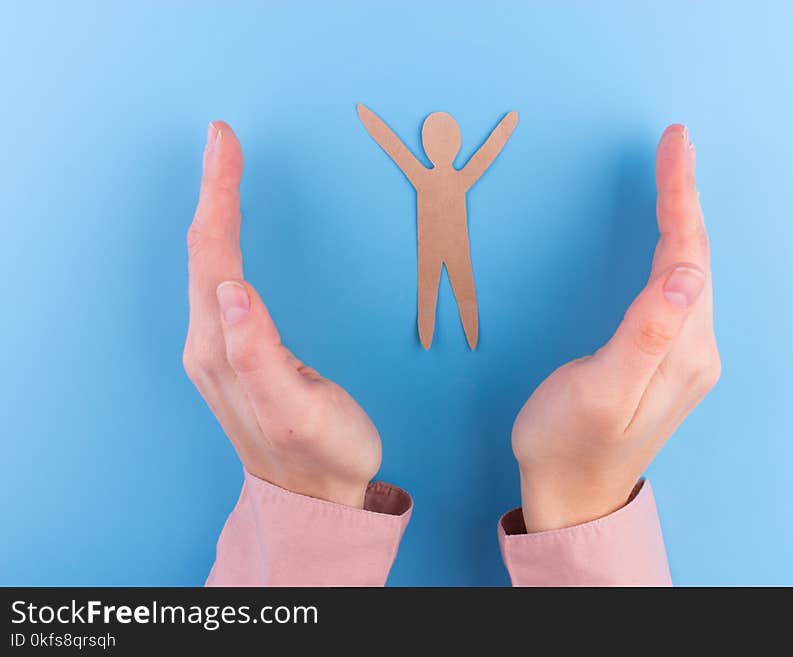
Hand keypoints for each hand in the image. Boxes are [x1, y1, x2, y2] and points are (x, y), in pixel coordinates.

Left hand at [183, 122, 380, 507]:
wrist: (316, 496)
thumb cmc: (322, 455)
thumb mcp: (298, 413)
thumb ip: (260, 355)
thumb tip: (233, 290)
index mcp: (223, 350)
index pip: (215, 256)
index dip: (220, 195)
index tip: (226, 143)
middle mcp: (209, 344)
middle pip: (203, 251)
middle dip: (213, 189)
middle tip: (224, 139)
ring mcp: (216, 348)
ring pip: (206, 263)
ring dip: (214, 209)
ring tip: (226, 166)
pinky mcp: (230, 351)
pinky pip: (218, 280)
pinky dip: (224, 239)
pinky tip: (230, 229)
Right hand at [512, 125, 720, 531]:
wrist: (570, 493)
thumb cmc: (567, 442)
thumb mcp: (600, 390)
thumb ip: (644, 333)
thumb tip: (685, 272)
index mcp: (680, 351)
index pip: (686, 256)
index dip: (680, 197)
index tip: (674, 145)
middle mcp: (694, 350)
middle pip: (696, 257)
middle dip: (685, 196)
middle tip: (674, 144)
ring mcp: (684, 357)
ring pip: (690, 271)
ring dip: (683, 219)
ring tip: (673, 175)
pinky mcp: (667, 360)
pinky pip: (678, 290)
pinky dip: (673, 248)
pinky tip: (667, 237)